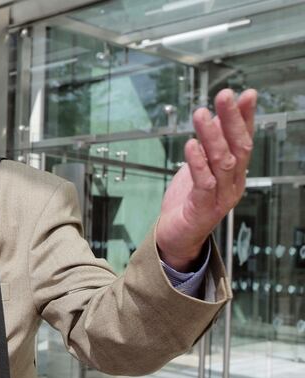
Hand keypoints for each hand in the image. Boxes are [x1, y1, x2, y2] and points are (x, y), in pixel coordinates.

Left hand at [157, 88, 255, 270]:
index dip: (246, 117)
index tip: (247, 94)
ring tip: (201, 114)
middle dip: (232, 119)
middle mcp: (233, 183)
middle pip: (238, 147)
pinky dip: (198, 163)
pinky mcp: (203, 208)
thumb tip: (215, 116)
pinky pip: (204, 183)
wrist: (176, 237)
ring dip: (212, 136)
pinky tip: (191, 146)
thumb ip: (209, 145)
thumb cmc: (188, 202)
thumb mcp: (200, 167)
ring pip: (222, 162)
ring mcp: (221, 197)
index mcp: (235, 172)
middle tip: (225, 96)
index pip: (245, 139)